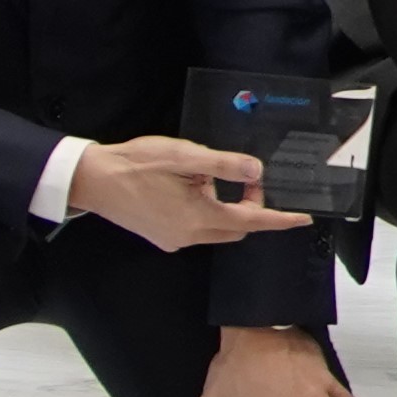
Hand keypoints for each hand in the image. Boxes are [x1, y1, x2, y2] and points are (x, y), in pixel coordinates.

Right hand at [73, 132, 273, 249]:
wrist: (94, 180)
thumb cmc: (137, 164)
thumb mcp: (186, 156)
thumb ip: (224, 165)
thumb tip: (255, 171)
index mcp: (199, 217)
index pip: (252, 222)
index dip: (279, 220)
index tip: (302, 218)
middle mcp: (189, 236)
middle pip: (237, 227)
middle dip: (250, 206)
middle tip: (244, 176)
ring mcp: (174, 239)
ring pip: (217, 228)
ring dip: (226, 207)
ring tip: (208, 176)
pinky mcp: (161, 236)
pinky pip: (197, 227)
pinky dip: (205, 210)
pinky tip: (188, 187)